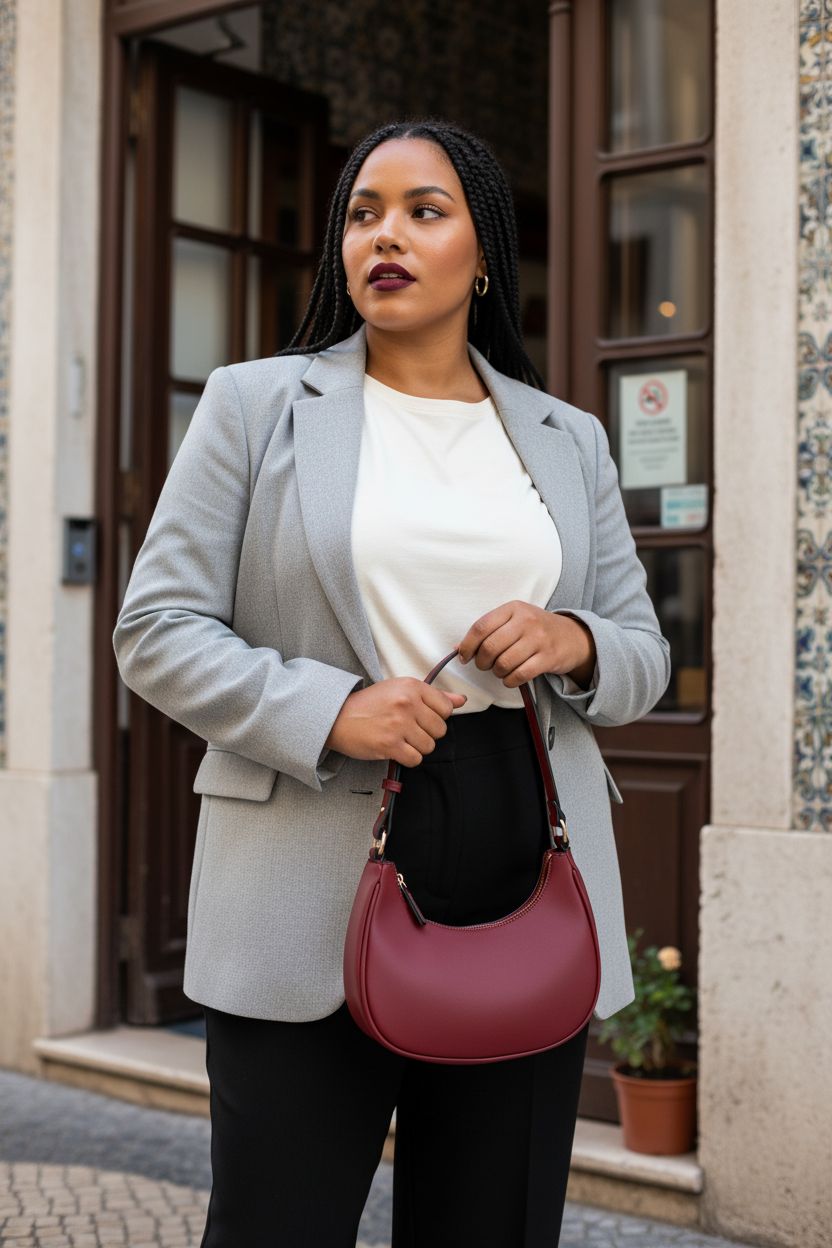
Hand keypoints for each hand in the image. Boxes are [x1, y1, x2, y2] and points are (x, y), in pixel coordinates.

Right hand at [324, 678, 467, 766]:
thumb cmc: (369, 704)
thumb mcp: (400, 690)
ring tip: (401, 739)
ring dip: (417, 747)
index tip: (421, 717)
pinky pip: (416, 759)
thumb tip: (462, 700)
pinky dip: (408, 758)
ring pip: (429, 746)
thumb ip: (434, 696)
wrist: (337, 717)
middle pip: (440, 729)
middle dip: (427, 733)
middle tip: (408, 730)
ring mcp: (399, 724)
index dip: (437, 717)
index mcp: (412, 687)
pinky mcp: (390, 745)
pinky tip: (396, 749)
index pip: (447, 708)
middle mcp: (407, 703)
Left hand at [456, 600, 595, 688]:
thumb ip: (489, 630)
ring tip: (500, 670)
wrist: (572, 637)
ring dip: (497, 672)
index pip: (481, 627)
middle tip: (484, 665)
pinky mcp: (548, 658)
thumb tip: (459, 648)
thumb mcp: (514, 620)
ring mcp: (539, 639)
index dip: (468, 645)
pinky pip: (520, 675)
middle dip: (481, 662)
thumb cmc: (536, 629)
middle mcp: (526, 621)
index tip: (464, 656)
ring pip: (504, 663)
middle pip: (490, 647)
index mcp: (513, 608)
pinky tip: (510, 678)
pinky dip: (510, 681)